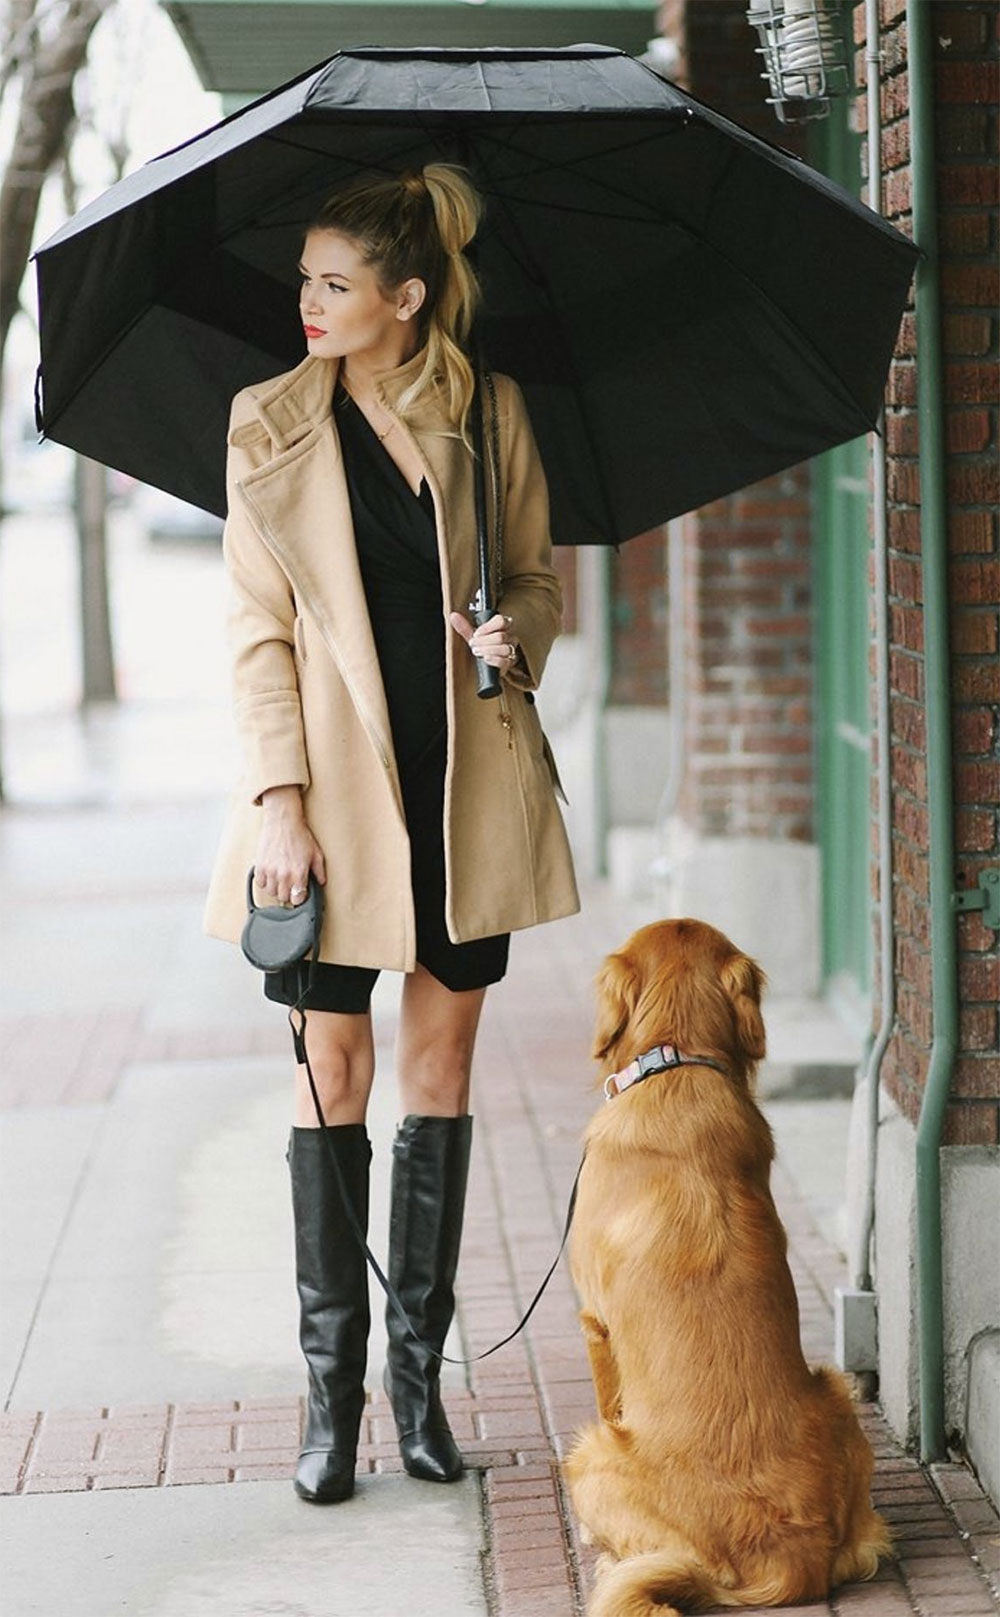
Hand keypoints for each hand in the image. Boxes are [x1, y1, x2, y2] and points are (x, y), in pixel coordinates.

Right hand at [255, 786, 325, 904]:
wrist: (283, 821)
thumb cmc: (300, 835)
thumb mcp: (316, 853)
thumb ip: (319, 871)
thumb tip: (321, 882)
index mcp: (298, 873)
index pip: (297, 899)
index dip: (300, 898)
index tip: (300, 893)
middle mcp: (283, 875)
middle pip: (283, 898)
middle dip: (288, 893)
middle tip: (291, 885)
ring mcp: (270, 871)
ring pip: (271, 892)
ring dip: (276, 888)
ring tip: (281, 879)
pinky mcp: (260, 866)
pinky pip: (260, 884)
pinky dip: (265, 882)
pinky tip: (271, 875)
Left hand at [449, 610, 519, 669]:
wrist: (487, 663)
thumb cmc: (483, 646)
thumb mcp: (473, 636)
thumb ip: (465, 627)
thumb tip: (454, 616)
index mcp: (502, 627)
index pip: (501, 621)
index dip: (488, 627)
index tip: (476, 633)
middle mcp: (509, 637)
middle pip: (500, 636)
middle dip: (483, 641)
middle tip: (473, 644)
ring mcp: (511, 650)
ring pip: (504, 648)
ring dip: (487, 650)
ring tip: (477, 651)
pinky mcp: (509, 663)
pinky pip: (505, 661)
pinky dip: (494, 659)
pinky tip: (486, 658)